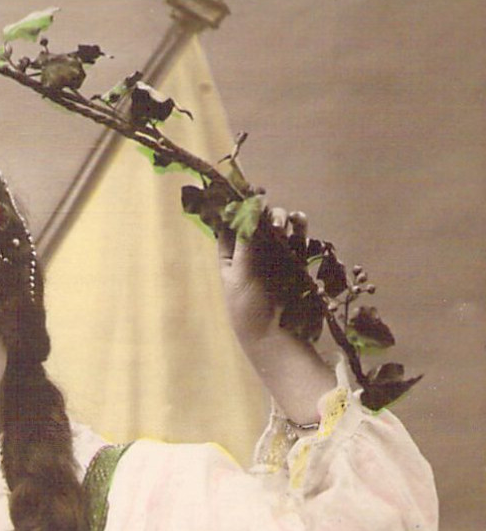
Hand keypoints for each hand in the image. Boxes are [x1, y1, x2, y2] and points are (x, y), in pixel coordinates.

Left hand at [219, 205, 335, 421]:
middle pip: (257, 222)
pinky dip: (300, 230)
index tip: (247, 191)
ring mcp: (276, 258)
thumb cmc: (252, 311)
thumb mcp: (242, 277)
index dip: (237, 207)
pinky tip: (301, 226)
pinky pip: (299, 240)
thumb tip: (246, 210)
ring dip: (283, 219)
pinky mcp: (298, 264)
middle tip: (271, 214)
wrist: (280, 339)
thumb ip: (246, 243)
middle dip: (264, 212)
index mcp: (230, 259)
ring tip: (288, 222)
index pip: (229, 225)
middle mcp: (252, 255)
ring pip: (279, 228)